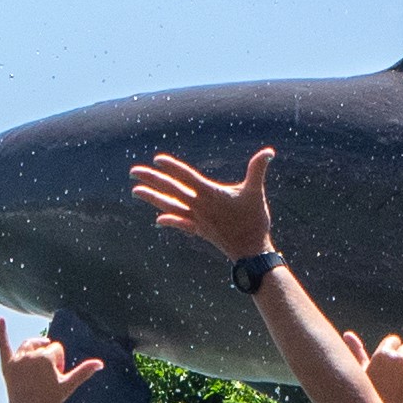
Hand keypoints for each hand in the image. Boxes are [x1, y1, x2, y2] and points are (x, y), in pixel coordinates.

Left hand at [0, 319, 103, 402]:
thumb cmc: (49, 400)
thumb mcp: (68, 386)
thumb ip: (84, 372)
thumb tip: (100, 363)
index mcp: (46, 357)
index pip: (57, 349)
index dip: (60, 362)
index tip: (57, 377)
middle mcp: (31, 354)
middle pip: (44, 346)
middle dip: (49, 357)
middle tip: (48, 376)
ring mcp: (17, 359)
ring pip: (29, 344)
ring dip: (36, 348)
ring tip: (39, 360)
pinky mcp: (7, 364)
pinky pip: (3, 343)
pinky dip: (1, 331)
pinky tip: (0, 319)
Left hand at [131, 142, 280, 263]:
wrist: (251, 251)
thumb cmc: (255, 220)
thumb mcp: (256, 192)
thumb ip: (258, 170)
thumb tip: (270, 151)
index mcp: (210, 194)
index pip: (187, 177)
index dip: (172, 167)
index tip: (157, 160)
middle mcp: (199, 206)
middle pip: (172, 189)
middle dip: (152, 179)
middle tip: (133, 171)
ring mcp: (197, 220)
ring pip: (170, 206)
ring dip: (152, 198)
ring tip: (135, 191)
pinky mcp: (200, 231)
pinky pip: (180, 224)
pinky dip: (169, 220)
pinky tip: (158, 219)